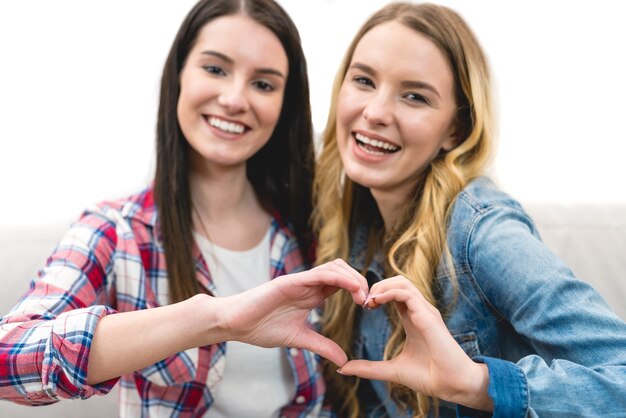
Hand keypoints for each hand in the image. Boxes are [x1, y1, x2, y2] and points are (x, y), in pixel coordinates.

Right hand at [212, 259, 367, 366]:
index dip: (358, 289)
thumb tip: (343, 360)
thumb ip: (322, 346)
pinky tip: (351, 288)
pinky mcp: (290, 281)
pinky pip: (319, 274)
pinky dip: (339, 277)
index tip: (368, 306)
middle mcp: (308, 284)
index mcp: (311, 295)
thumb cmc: (260, 328)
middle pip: (342, 270)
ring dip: (353, 277)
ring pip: (334, 267)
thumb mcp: (299, 339)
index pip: (341, 283)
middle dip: (360, 281)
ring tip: (362, 295)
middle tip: (369, 301)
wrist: (235, 324)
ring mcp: (299, 281)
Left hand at [338, 276, 492, 410]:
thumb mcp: (391, 370)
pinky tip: (375, 302)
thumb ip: (369, 368)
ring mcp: (425, 311)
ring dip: (381, 287)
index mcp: (413, 318)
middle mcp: (420, 311)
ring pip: (402, 283)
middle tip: (362, 301)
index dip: (376, 294)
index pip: (394, 293)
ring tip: (367, 301)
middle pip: (397, 282)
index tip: (363, 306)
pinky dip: (389, 293)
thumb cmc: (429, 376)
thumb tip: (343, 369)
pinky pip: (407, 294)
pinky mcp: (428, 316)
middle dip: (377, 286)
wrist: (453, 386)